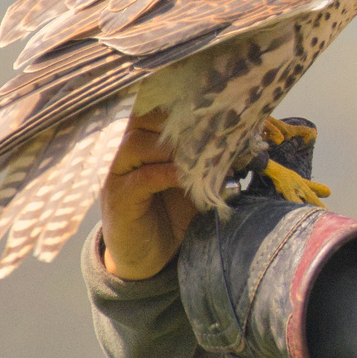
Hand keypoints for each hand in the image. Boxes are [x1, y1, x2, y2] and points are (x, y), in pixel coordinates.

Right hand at [99, 108, 199, 279]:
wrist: (149, 256)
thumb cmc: (172, 211)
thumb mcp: (192, 178)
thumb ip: (205, 155)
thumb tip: (240, 133)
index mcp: (139, 136)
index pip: (153, 105)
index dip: (180, 101)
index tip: (212, 102)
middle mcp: (122, 148)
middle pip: (145, 118)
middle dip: (180, 121)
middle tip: (212, 126)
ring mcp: (116, 172)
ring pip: (140, 143)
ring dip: (175, 147)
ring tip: (203, 155)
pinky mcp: (119, 197)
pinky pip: (144, 177)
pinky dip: (170, 174)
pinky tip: (190, 178)